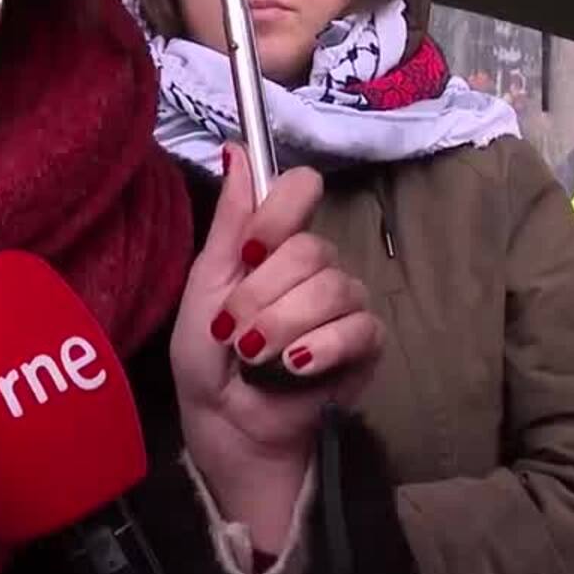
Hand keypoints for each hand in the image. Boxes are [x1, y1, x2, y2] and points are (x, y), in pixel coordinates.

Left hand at [168, 144, 382, 549]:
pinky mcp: (367, 346)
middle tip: (233, 332)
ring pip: (331, 288)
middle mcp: (315, 266)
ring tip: (254, 358)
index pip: (300, 190)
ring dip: (281, 328)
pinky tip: (294, 369)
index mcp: (274, 245)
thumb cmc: (209, 358)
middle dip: (261, 296)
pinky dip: (317, 349)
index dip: (278, 214)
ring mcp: (345, 303)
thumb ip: (229, 222)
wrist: (228, 425)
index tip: (249, 252)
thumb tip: (234, 147)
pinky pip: (356, 329)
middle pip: (309, 249)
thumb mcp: (205, 285)